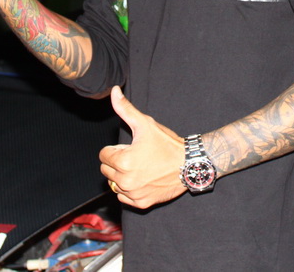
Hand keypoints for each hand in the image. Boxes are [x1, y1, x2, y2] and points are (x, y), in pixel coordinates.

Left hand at [99, 86, 185, 208]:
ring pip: (115, 184)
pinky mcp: (141, 203)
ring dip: (123, 176)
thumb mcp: (146, 123)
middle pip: (106, 170)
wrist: (189, 164)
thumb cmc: (167, 143)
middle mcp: (125, 180)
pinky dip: (130, 190)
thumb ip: (125, 108)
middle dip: (117, 162)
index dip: (116, 148)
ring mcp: (133, 194)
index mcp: (122, 161)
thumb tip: (114, 91)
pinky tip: (144, 179)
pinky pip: (124, 198)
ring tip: (142, 167)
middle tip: (137, 156)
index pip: (103, 155)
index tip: (131, 147)